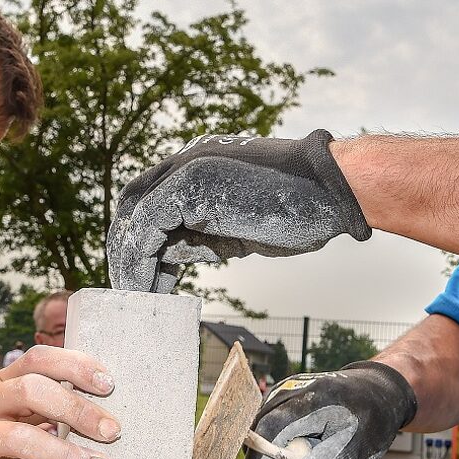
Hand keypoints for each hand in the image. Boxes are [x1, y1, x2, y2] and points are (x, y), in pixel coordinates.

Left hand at [106, 129, 371, 292]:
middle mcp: (184, 161)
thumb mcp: (234, 228)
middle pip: (132, 206)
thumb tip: (167, 256)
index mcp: (195, 167)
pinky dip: (140, 259)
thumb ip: (198, 235)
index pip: (148, 202)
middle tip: (132, 291)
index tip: (145, 276)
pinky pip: (147, 225)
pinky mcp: (189, 184)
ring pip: (134, 217)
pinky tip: (148, 287)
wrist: (331, 192)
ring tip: (137, 297)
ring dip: (130, 261)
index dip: (139, 241)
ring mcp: (185, 168)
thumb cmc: (296, 212)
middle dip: (127, 252)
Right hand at [241, 361, 416, 458]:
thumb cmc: (370, 420)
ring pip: (263, 439)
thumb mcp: (357, 448)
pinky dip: (283, 452)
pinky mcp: (277, 403)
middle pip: (260, 437)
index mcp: (311, 398)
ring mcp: (280, 395)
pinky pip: (269, 435)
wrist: (374, 392)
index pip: (271, 429)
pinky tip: (308, 452)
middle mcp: (288, 391)